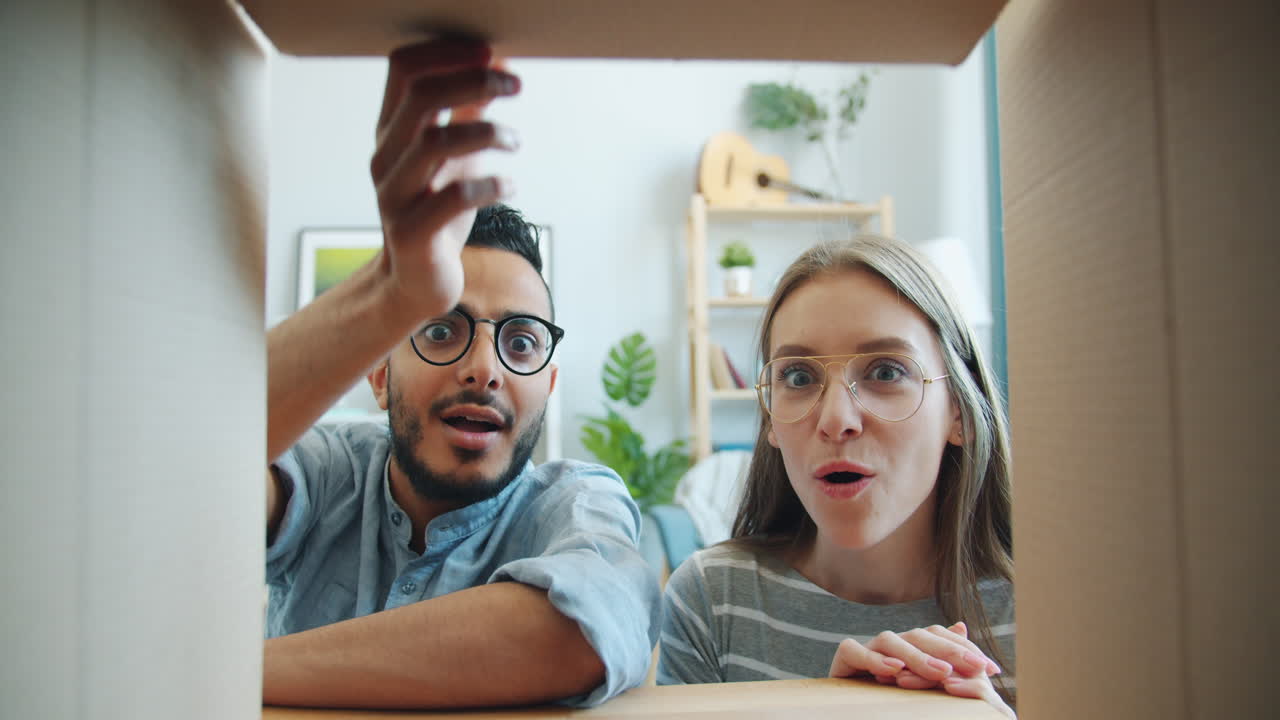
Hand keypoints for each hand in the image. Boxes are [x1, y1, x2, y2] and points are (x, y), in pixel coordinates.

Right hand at [370, 39, 519, 324]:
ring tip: (516, 141)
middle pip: (421, 97)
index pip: (403, 68)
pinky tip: (510, 185)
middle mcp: (386, 158)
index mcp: (391, 132)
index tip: (490, 52)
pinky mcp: (413, 233)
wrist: (415, 283)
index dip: (446, 51)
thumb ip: (468, 112)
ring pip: (435, 143)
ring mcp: (394, 196)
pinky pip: (452, 198)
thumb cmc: (436, 212)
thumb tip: (497, 63)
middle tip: (516, 84)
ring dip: (487, 133)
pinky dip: (489, 184)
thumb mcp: (454, 157)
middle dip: (474, 80)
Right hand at [828, 622, 1012, 716]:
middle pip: (919, 635)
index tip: (992, 669)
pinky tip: (894, 669)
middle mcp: (890, 644)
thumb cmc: (886, 699)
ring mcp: (866, 648)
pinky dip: (874, 658)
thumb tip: (962, 626)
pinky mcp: (844, 658)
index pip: (938, 636)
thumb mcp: (920, 686)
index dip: (965, 648)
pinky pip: (855, 650)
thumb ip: (943, 661)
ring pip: (891, 640)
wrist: (847, 710)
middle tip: (975, 667)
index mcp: (909, 647)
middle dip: (950, 650)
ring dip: (918, 656)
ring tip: (941, 672)